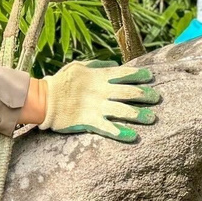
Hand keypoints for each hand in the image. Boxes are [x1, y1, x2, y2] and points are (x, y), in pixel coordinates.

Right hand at [39, 60, 159, 142]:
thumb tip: (112, 64)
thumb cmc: (61, 81)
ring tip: (152, 118)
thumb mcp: (79, 66)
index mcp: (99, 77)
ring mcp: (96, 107)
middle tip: (157, 99)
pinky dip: (121, 132)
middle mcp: (101, 91)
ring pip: (123, 110)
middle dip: (145, 95)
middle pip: (128, 93)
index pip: (124, 74)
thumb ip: (97, 65)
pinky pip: (108, 127)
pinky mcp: (89, 121)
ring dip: (139, 114)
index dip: (139, 75)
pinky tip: (133, 136)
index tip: (151, 77)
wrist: (44, 99)